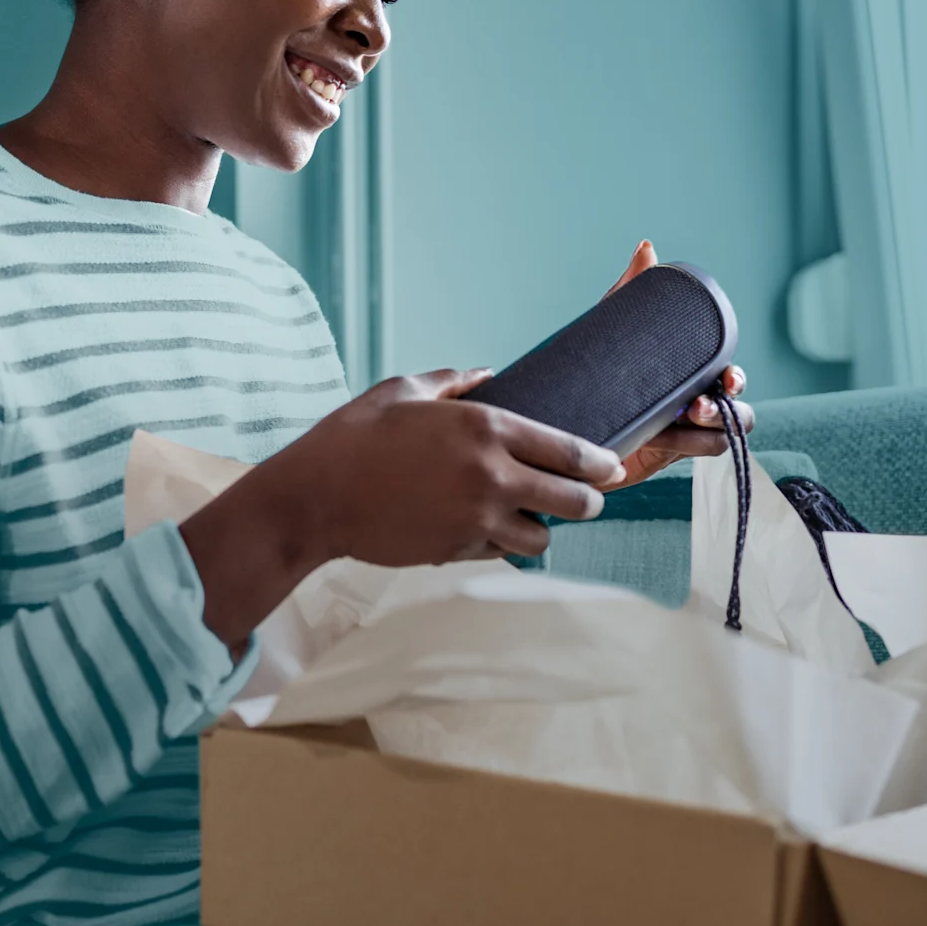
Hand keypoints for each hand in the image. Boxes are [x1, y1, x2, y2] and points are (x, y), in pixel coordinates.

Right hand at [178, 368, 625, 649]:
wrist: (313, 499)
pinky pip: (499, 552)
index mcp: (484, 427)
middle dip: (588, 501)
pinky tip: (486, 529)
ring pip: (541, 538)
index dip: (600, 462)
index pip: (568, 450)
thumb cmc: (352, 437)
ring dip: (541, 529)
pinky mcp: (456, 550)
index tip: (612, 466)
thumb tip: (486, 373)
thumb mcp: (400, 391)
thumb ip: (451, 380)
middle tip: (587, 499)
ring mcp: (476, 519)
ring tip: (530, 517)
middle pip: (574, 501)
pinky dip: (500, 543)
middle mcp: (491, 476)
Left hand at [601, 240, 754, 490]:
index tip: (727, 378)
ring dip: (705, 433)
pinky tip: (657, 441)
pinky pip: (687, 459)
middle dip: (727, 409)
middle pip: (736, 411)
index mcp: (690, 374)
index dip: (735, 378)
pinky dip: (680, 449)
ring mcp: (680, 434)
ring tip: (677, 425)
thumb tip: (647, 249)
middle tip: (698, 406)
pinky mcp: (661, 457)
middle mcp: (692, 404)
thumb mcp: (613, 329)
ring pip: (717, 439)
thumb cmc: (595, 367)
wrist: (560, 413)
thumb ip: (632, 291)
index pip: (728, 376)